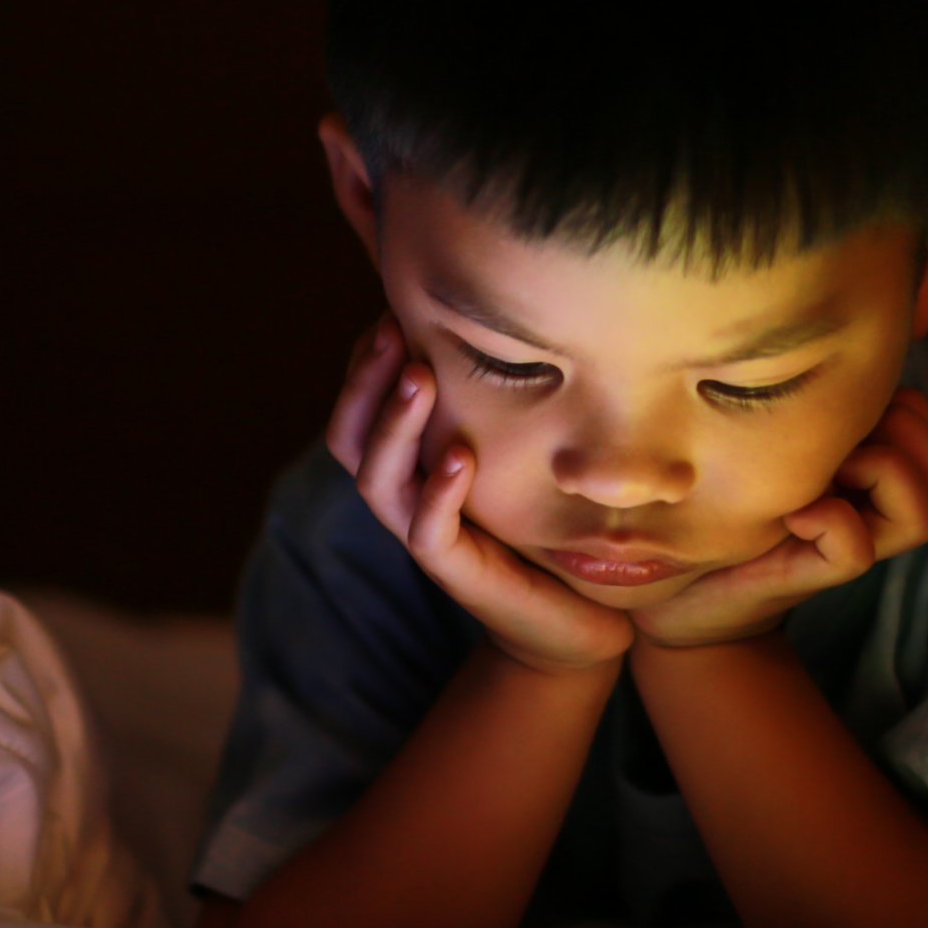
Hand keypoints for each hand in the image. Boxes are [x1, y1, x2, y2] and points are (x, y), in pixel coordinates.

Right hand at [327, 314, 633, 676]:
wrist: (577, 619)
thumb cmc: (543, 528)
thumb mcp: (516, 454)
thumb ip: (495, 404)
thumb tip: (503, 320)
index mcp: (409, 467)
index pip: (360, 408)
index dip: (364, 362)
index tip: (390, 308)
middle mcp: (405, 498)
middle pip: (350, 438)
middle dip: (365, 380)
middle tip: (390, 327)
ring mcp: (424, 536)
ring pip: (379, 480)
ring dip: (395, 423)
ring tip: (418, 374)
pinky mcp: (456, 572)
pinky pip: (428, 532)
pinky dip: (439, 493)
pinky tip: (459, 456)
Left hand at [628, 388, 927, 649]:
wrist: (676, 572)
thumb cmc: (716, 487)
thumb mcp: (765, 423)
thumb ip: (808, 394)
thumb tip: (845, 352)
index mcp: (869, 461)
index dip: (907, 408)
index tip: (839, 403)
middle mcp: (872, 505)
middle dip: (902, 437)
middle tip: (836, 439)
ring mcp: (849, 541)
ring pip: (921, 519)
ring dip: (878, 478)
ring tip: (820, 474)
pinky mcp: (814, 576)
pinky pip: (855, 550)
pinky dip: (829, 522)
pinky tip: (789, 515)